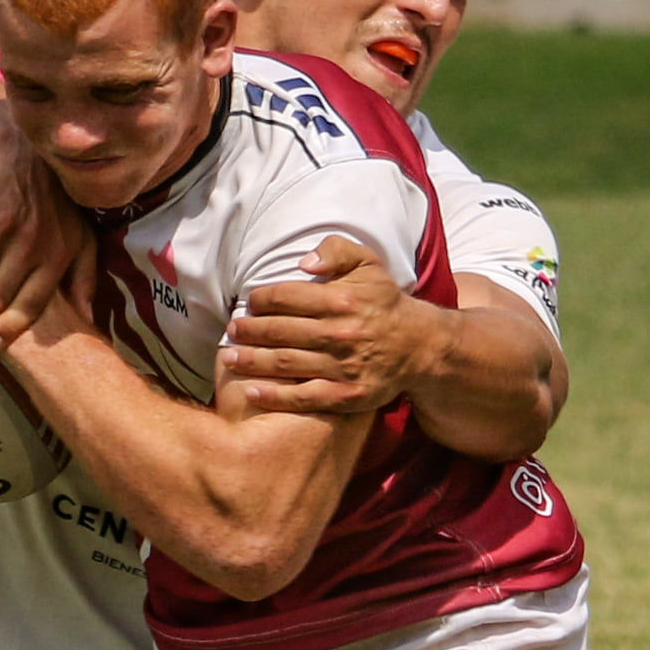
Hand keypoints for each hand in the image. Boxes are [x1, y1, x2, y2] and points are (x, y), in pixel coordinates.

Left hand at [222, 235, 436, 416]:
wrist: (420, 347)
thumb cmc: (385, 304)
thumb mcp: (369, 265)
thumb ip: (337, 252)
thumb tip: (304, 261)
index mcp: (341, 300)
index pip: (286, 297)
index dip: (261, 300)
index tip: (249, 303)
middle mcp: (339, 334)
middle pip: (279, 331)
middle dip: (249, 331)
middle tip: (232, 330)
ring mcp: (342, 367)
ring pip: (284, 364)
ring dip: (251, 361)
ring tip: (230, 358)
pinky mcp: (345, 395)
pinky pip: (303, 397)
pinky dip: (275, 396)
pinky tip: (252, 391)